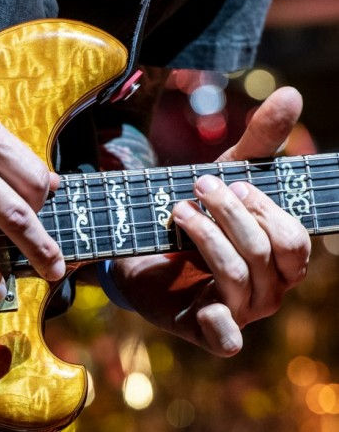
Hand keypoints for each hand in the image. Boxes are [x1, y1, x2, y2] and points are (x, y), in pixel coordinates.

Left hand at [111, 86, 310, 354]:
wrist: (138, 251)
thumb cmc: (195, 216)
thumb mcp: (225, 178)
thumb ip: (259, 142)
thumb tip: (292, 93)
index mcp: (281, 258)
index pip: (294, 240)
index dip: (263, 210)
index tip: (226, 182)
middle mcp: (269, 289)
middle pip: (266, 256)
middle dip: (231, 217)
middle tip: (197, 188)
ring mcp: (239, 312)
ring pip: (238, 278)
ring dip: (206, 239)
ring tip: (177, 211)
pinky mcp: (203, 330)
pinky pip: (226, 339)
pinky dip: (219, 324)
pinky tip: (206, 308)